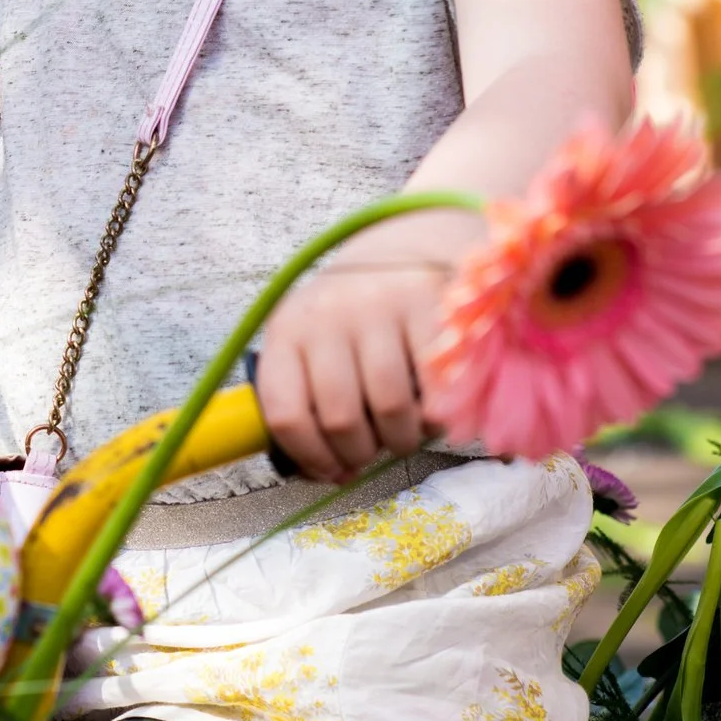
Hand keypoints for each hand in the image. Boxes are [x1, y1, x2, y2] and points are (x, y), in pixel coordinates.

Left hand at [253, 209, 481, 482]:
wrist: (405, 245)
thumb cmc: (353, 316)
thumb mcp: (313, 344)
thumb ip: (308, 402)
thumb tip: (329, 476)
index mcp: (287, 330)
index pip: (284, 413)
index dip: (310, 458)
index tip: (332, 471)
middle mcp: (327, 315)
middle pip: (340, 418)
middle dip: (360, 453)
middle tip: (374, 450)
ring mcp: (378, 308)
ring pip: (390, 409)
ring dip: (401, 440)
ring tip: (404, 430)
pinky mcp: (429, 307)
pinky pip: (436, 390)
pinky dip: (436, 417)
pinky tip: (431, 409)